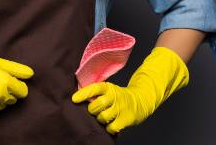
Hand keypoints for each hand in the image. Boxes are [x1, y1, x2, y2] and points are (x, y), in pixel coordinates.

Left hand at [71, 46, 188, 133]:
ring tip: (104, 117)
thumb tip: (76, 98)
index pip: (94, 88)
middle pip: (96, 106)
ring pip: (103, 117)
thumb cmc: (118, 96)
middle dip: (92, 110)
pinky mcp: (127, 119)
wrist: (141, 99)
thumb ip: (95, 93)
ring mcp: (121, 108)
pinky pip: (112, 127)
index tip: (74, 99)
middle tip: (95, 110)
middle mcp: (114, 96)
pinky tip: (111, 124)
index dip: (83, 94)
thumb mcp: (108, 90)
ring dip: (100, 119)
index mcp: (108, 87)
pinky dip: (109, 128)